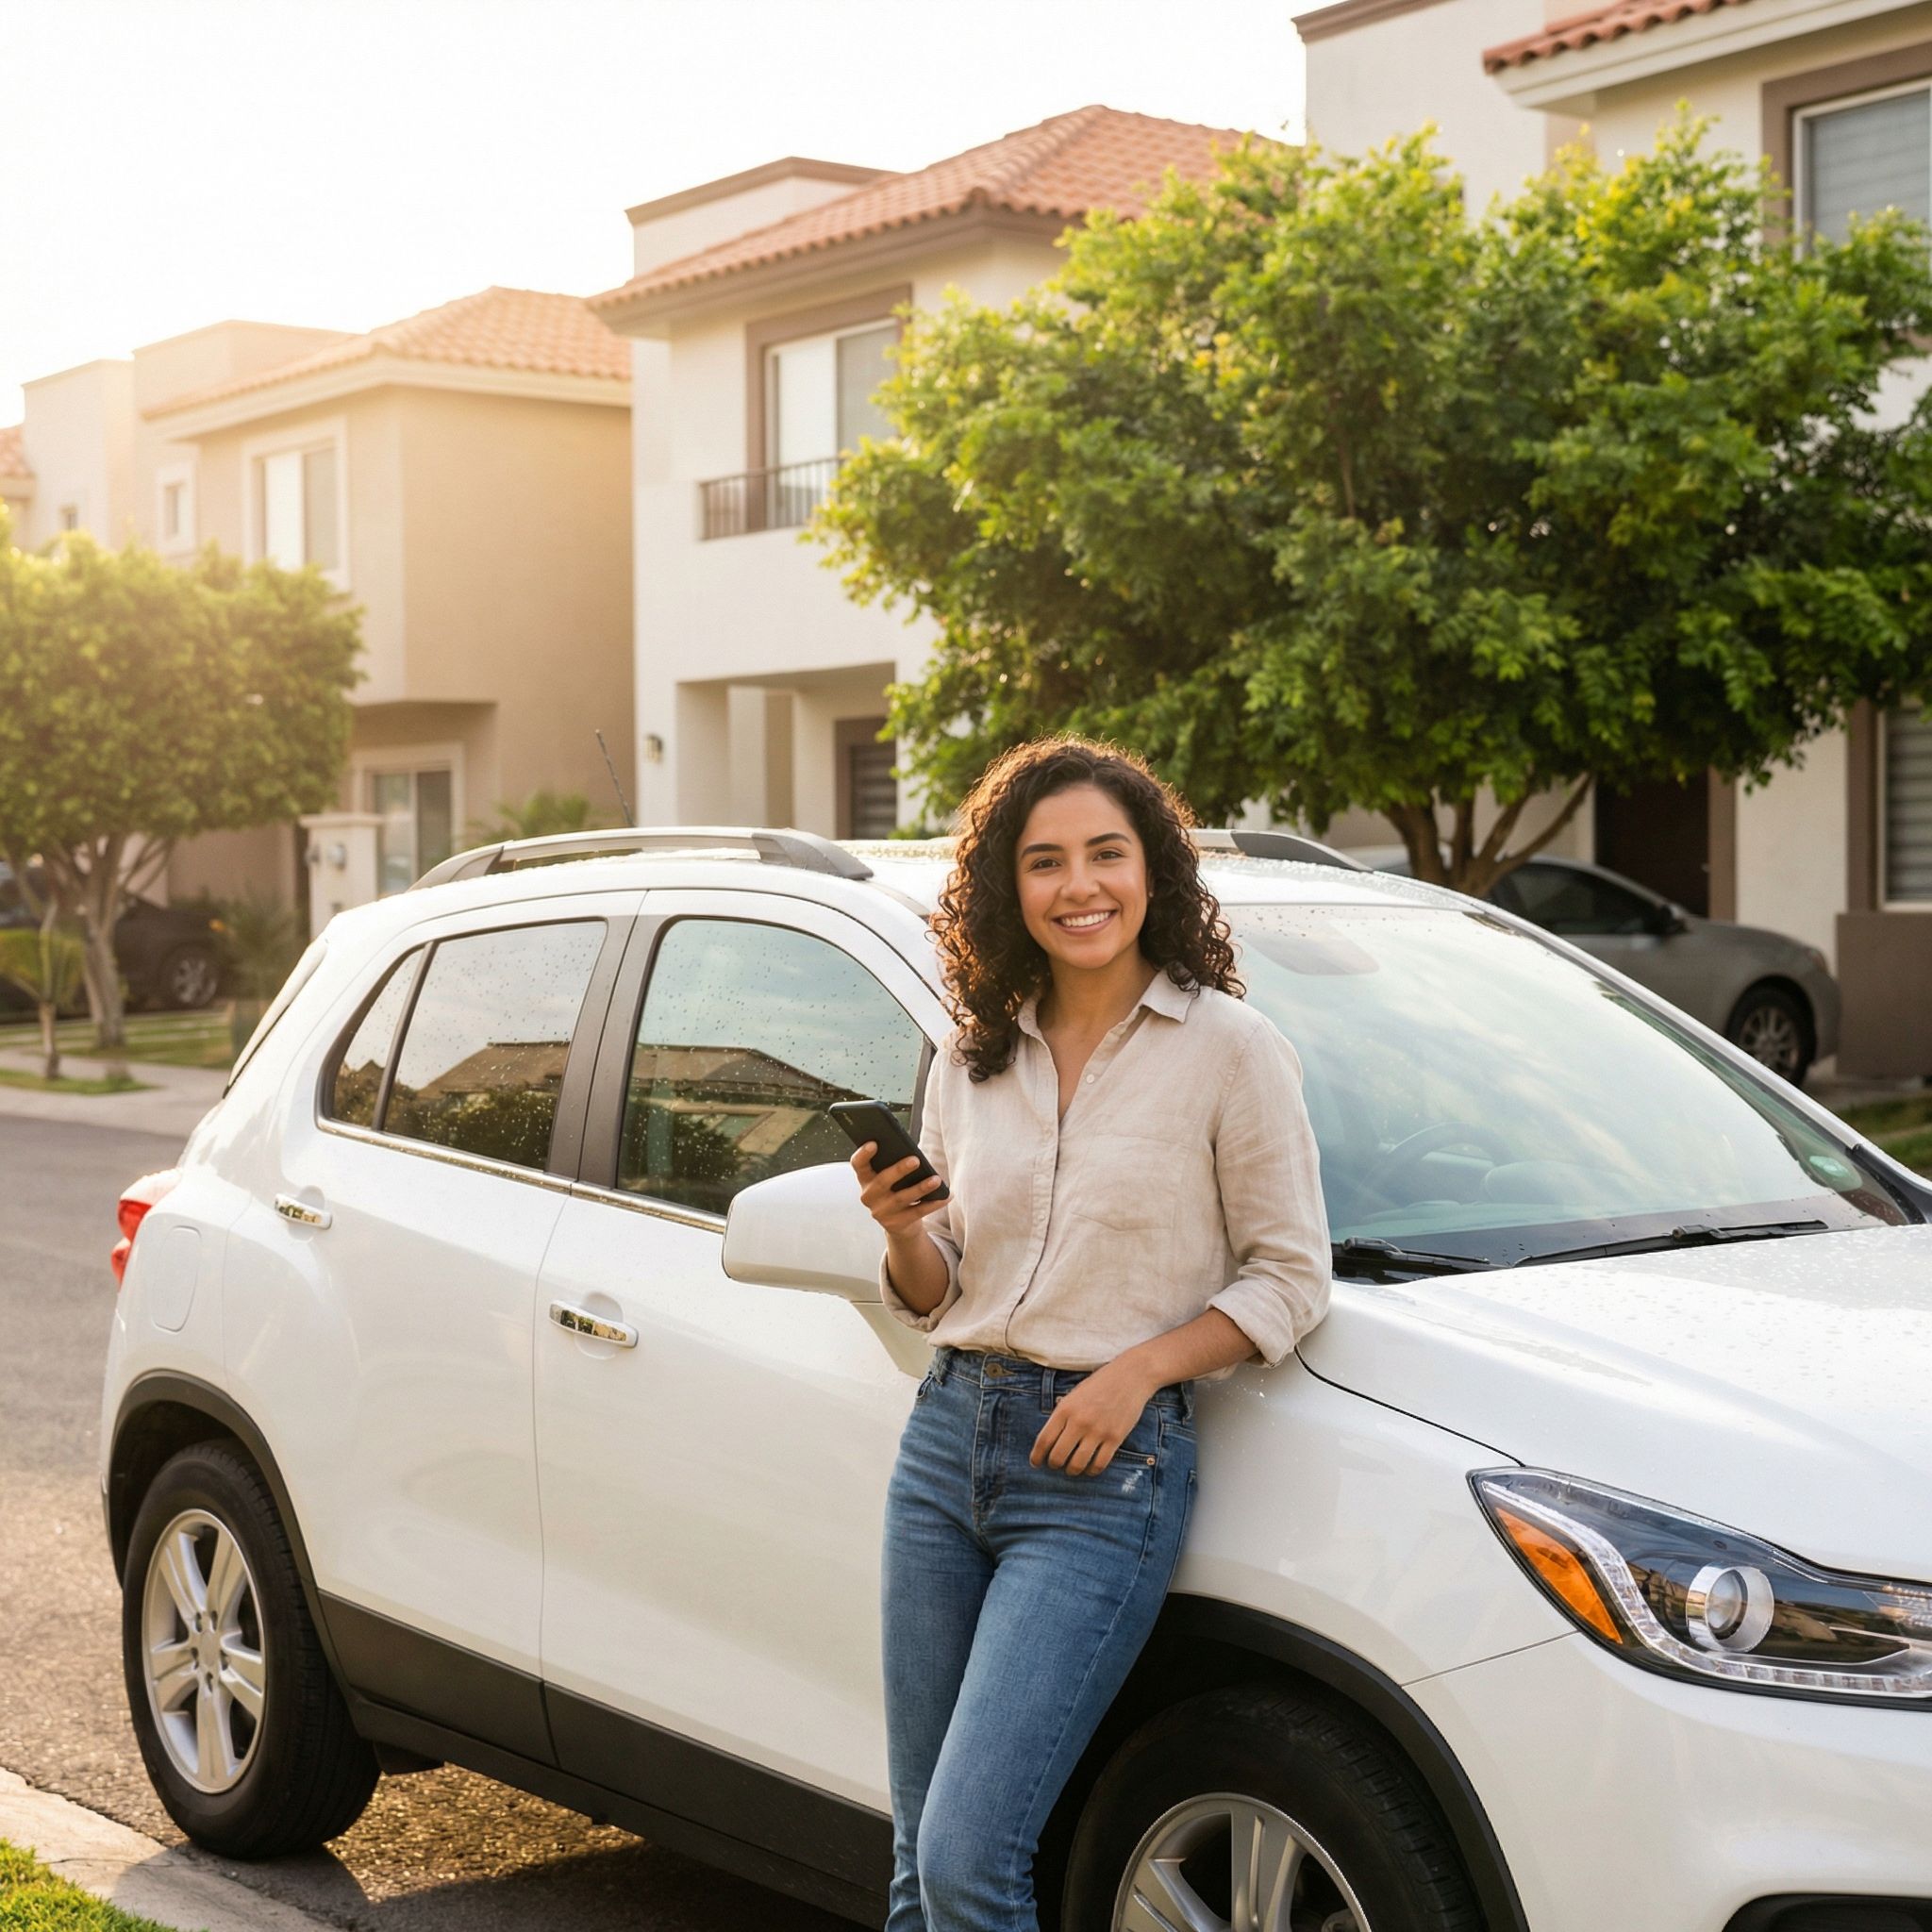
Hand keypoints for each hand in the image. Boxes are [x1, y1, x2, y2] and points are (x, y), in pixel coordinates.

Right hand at [849, 1143, 947, 1234]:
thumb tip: (913, 1155)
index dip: (863, 1154)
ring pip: (902, 1198)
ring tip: (936, 1180)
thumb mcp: (891, 1178)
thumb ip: (893, 1164)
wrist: (899, 1223)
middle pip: (882, 1181)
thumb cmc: (896, 1189)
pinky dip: (933, 1203)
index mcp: (865, 1179)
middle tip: (915, 1160)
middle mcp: (869, 1196)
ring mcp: (881, 1212)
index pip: (858, 1164)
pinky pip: (917, 1212)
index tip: (874, 1143)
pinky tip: (946, 1196)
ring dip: (921, 1188)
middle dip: (899, 1170)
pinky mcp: (896, 1224)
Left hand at [1030, 1357, 1158, 1475]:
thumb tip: (1050, 1440)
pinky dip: (1092, 1471)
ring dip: (1071, 1471)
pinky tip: (1090, 1468)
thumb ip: (1062, 1415)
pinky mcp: (1115, 1438)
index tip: (1035, 1463)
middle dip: (1053, 1465)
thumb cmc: (1100, 1384)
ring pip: (1077, 1464)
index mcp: (1065, 1409)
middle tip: (1055, 1465)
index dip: (1036, 1456)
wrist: (1130, 1376)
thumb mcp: (1074, 1395)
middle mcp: (1079, 1421)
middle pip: (1058, 1456)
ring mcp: (1098, 1431)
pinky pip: (1099, 1464)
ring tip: (1071, 1469)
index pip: (1044, 1440)